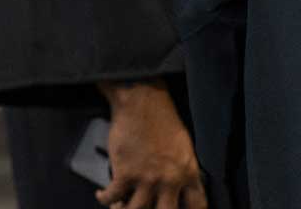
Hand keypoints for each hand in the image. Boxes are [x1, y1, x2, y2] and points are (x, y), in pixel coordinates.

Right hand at [98, 81, 207, 208]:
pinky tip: (102, 195)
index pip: (197, 206)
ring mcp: (147, 179)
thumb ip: (183, 170)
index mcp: (188, 173)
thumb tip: (177, 185)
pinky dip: (105, 199)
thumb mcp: (183, 147)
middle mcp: (169, 180)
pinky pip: (113, 197)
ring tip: (120, 207)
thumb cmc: (161, 118)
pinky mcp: (125, 172)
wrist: (140, 102)